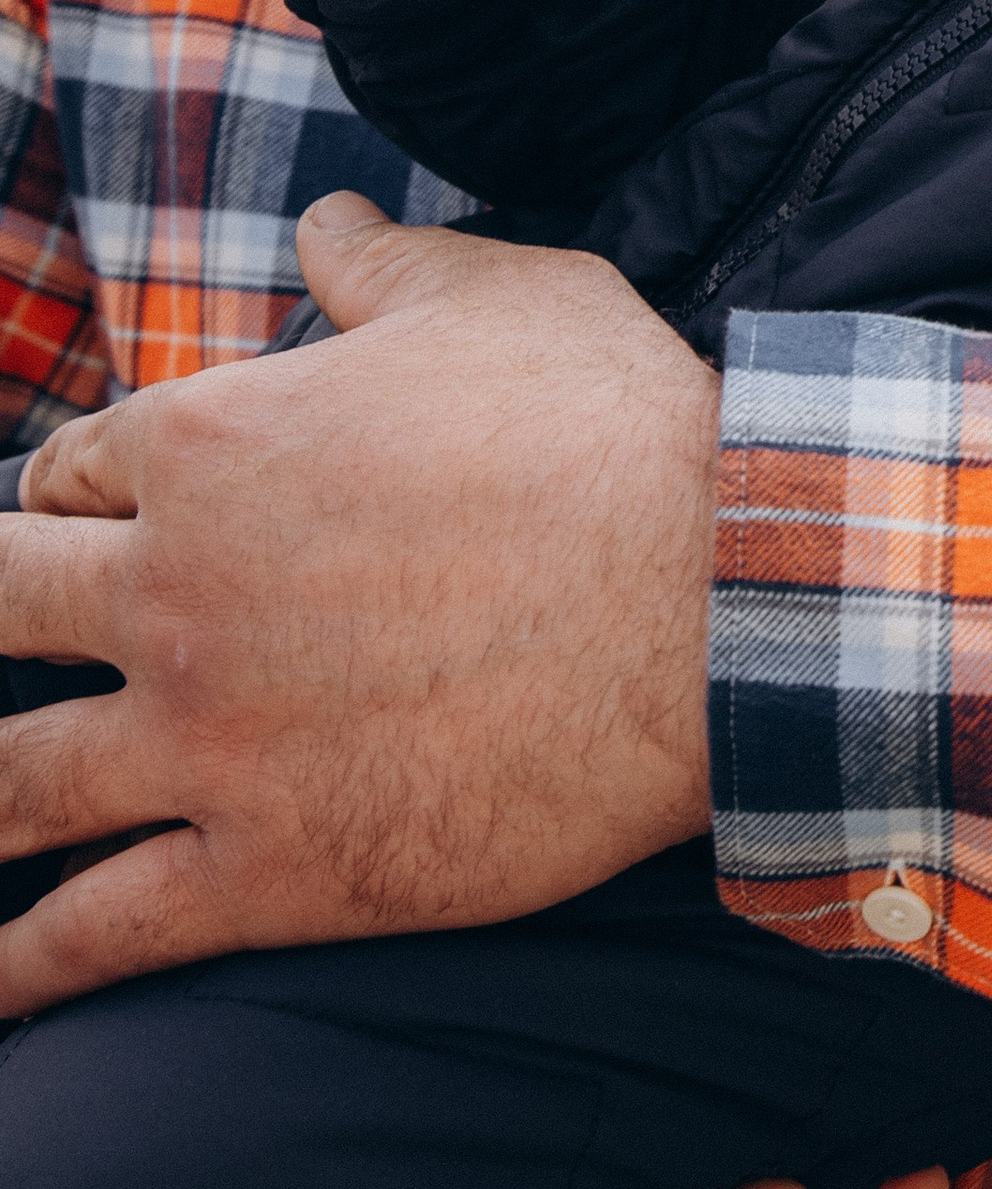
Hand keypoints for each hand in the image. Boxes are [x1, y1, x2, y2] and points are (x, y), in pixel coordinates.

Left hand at [0, 195, 719, 1016]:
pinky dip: (21, 970)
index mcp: (209, 440)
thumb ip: (379, 263)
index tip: (93, 529)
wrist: (723, 600)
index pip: (66, 474)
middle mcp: (173, 591)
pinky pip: (97, 934)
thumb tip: (326, 218)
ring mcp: (211, 740)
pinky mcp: (276, 869)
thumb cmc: (614, 428)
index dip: (73, 499)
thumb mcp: (492, 296)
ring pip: (11, 786)